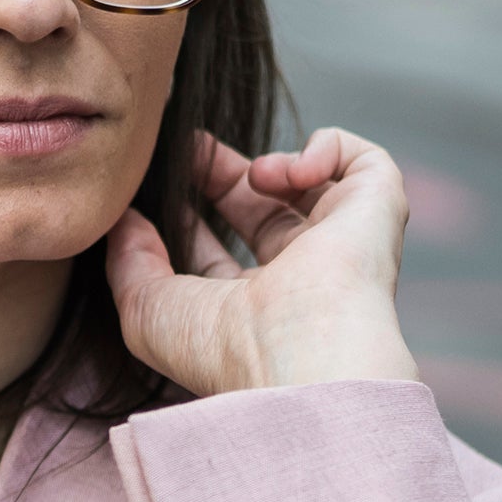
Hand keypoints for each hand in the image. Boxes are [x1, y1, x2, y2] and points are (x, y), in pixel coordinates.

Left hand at [104, 129, 419, 399]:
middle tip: (187, 146)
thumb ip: (129, 261)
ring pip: (311, 183)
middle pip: (261, 210)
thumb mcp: (148, 310)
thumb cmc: (222, 347)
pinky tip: (290, 174)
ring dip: (271, 164)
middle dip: (220, 173)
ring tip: (255, 174)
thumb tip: (123, 220)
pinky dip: (323, 148)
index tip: (159, 179)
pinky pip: (362, 159)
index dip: (191, 213)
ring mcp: (345, 243)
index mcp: (254, 309)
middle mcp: (305, 279)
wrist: (300, 356)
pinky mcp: (379, 208)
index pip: (220, 252)